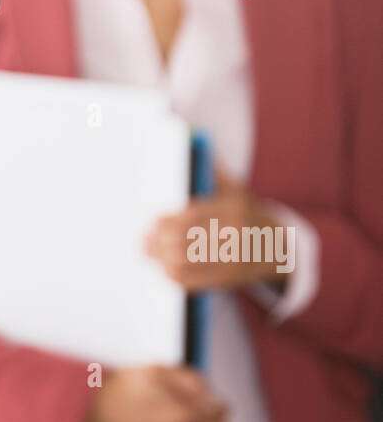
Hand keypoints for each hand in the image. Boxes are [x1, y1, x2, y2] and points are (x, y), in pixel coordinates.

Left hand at [143, 168, 289, 291]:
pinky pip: (198, 281)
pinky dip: (177, 277)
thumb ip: (215, 172)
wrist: (277, 247)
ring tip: (148, 254)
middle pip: (188, 240)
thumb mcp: (237, 189)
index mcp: (234, 208)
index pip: (194, 215)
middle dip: (160, 241)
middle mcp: (235, 234)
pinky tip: (164, 270)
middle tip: (143, 241)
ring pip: (190, 262)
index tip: (152, 220)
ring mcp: (234, 259)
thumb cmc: (247, 213)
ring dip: (163, 260)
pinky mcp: (231, 278)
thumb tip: (193, 140)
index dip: (169, 220)